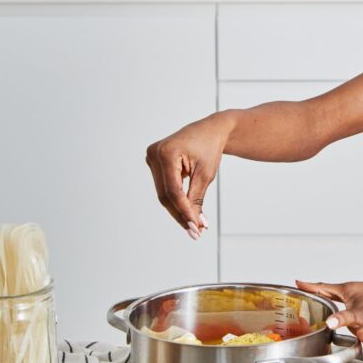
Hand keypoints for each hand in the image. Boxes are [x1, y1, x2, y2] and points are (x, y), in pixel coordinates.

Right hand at [145, 112, 235, 237]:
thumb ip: (197, 198)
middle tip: (195, 232)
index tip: (195, 227)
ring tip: (194, 226)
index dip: (184, 211)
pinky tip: (187, 213)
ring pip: (163, 194)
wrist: (210, 130)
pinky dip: (176, 200)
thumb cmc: (210, 148)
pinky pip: (164, 187)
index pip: (173, 190)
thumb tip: (195, 224)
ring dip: (178, 210)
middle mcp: (154, 154)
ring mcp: (152, 158)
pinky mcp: (154, 163)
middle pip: (165, 195)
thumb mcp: (206, 174)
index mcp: (167, 153)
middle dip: (180, 214)